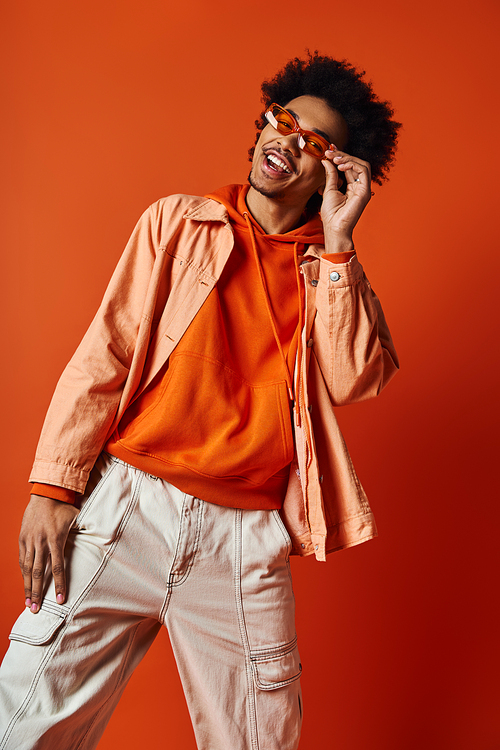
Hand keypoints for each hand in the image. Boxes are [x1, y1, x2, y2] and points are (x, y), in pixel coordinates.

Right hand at [19, 495, 78, 612]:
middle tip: (36, 610)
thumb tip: (101, 538)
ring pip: (27, 569)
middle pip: (38, 573)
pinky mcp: (22, 538)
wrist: (46, 494)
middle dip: (37, 593)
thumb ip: (84, 532)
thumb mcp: (77, 519)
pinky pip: (22, 559)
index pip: (58, 568)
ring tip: (28, 603)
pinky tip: (25, 583)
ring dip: (27, 587)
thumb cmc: (64, 507)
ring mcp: (30, 541)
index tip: (60, 600)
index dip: (59, 585)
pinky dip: (23, 572)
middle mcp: (41, 542)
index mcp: (56, 539)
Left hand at [320, 148, 371, 251]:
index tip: (329, 150)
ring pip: (361, 164)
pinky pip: (363, 170)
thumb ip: (331, 174)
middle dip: (342, 155)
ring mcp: (364, 189)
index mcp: (352, 187)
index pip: (349, 167)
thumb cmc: (331, 214)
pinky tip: (341, 165)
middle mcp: (360, 186)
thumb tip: (327, 160)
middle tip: (329, 151)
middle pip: (356, 164)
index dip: (340, 156)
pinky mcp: (365, 191)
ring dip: (347, 158)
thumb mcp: (329, 189)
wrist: (334, 228)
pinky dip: (352, 164)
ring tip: (334, 158)